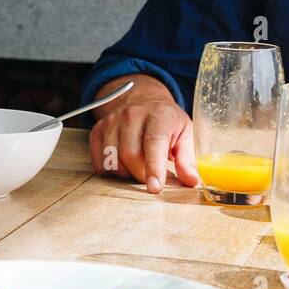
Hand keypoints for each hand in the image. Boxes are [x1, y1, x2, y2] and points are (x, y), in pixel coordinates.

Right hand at [88, 76, 198, 193]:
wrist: (142, 100)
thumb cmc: (166, 121)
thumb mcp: (185, 133)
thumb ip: (187, 158)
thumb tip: (191, 181)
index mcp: (158, 115)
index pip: (153, 143)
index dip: (154, 167)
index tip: (155, 188)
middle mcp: (132, 115)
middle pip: (130, 154)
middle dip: (140, 174)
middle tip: (150, 178)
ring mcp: (112, 121)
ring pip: (112, 158)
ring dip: (125, 173)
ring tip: (137, 168)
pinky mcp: (98, 129)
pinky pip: (98, 159)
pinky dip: (109, 169)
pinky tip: (122, 165)